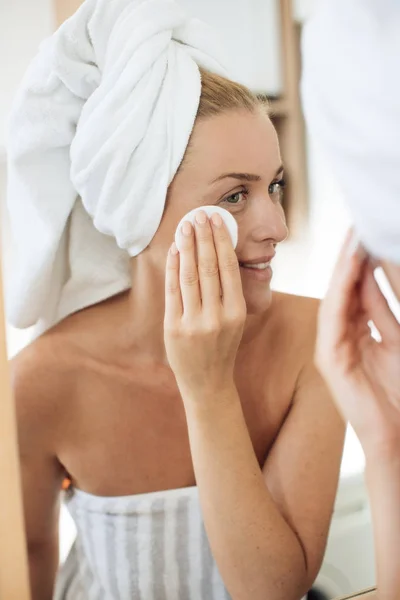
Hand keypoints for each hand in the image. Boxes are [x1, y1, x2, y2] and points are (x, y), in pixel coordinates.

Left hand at [164, 210, 245, 399]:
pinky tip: (174, 251)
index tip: (216, 220)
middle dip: (203, 237)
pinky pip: (173, 291)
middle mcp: (217, 316)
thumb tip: (220, 253)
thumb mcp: (236, 321)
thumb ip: (230, 292)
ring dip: (187, 247)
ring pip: (190, 276)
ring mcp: (194, 323)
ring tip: (185, 226)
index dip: (222, 241)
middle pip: (209, 267)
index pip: (229, 268)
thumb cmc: (222, 347)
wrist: (208, 382)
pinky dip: (173, 268)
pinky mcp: (174, 328)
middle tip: (199, 215)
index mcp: (237, 312)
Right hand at [316, 231, 399, 455]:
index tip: (365, 233)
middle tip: (356, 226)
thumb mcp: (397, 341)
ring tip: (353, 239)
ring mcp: (332, 348)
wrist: (396, 435)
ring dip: (343, 269)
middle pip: (343, 291)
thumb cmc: (399, 394)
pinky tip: (348, 268)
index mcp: (357, 334)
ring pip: (335, 299)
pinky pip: (332, 317)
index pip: (357, 291)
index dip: (361, 262)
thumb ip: (381, 311)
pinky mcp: (329, 359)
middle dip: (350, 258)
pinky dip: (340, 290)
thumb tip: (370, 276)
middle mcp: (341, 338)